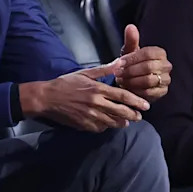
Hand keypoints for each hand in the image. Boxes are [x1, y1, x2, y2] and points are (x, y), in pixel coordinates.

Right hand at [20, 62, 150, 131]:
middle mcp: (96, 103)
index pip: (123, 96)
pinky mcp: (84, 125)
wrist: (46, 98)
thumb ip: (104, 70)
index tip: (146, 105)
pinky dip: (107, 126)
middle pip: (122, 112)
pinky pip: (101, 128)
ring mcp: (90, 116)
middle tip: (139, 116)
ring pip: (113, 122)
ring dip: (122, 122)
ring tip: (126, 121)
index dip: (137, 101)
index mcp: (97, 89)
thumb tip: (120, 63)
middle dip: (133, 115)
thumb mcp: (84, 73)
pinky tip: (108, 123)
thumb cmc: (65, 83)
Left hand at [116, 24, 171, 101]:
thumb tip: (130, 26)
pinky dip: (136, 90)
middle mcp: (166, 65)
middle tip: (117, 73)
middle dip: (130, 71)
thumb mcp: (129, 51)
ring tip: (121, 80)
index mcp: (159, 53)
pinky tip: (127, 88)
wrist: (133, 80)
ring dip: (131, 81)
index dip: (132, 58)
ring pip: (149, 80)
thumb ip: (131, 40)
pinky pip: (149, 92)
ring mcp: (166, 79)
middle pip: (149, 67)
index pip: (148, 53)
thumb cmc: (132, 64)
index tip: (119, 62)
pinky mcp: (162, 91)